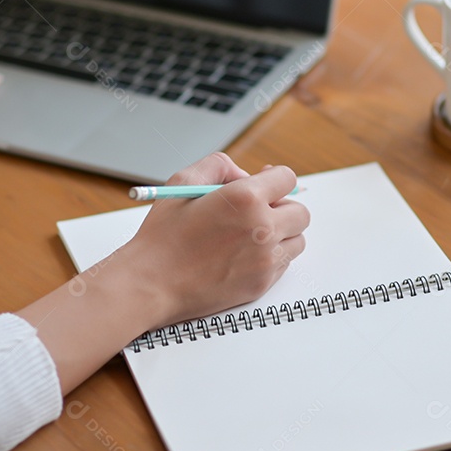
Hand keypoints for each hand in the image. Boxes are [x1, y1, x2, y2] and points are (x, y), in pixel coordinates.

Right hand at [18, 152, 309, 393]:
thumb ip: (220, 166)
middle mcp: (262, 229)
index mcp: (245, 198)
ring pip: (297, 240)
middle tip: (257, 211)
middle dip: (281, 207)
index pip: (287, 179)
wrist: (150, 284)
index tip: (264, 184)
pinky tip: (243, 255)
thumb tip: (246, 174)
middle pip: (300, 212)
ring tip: (250, 235)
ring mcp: (265, 260)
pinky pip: (284, 264)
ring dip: (281, 233)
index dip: (274, 179)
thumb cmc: (162, 235)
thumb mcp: (182, 182)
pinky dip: (271, 257)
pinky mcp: (262, 284)